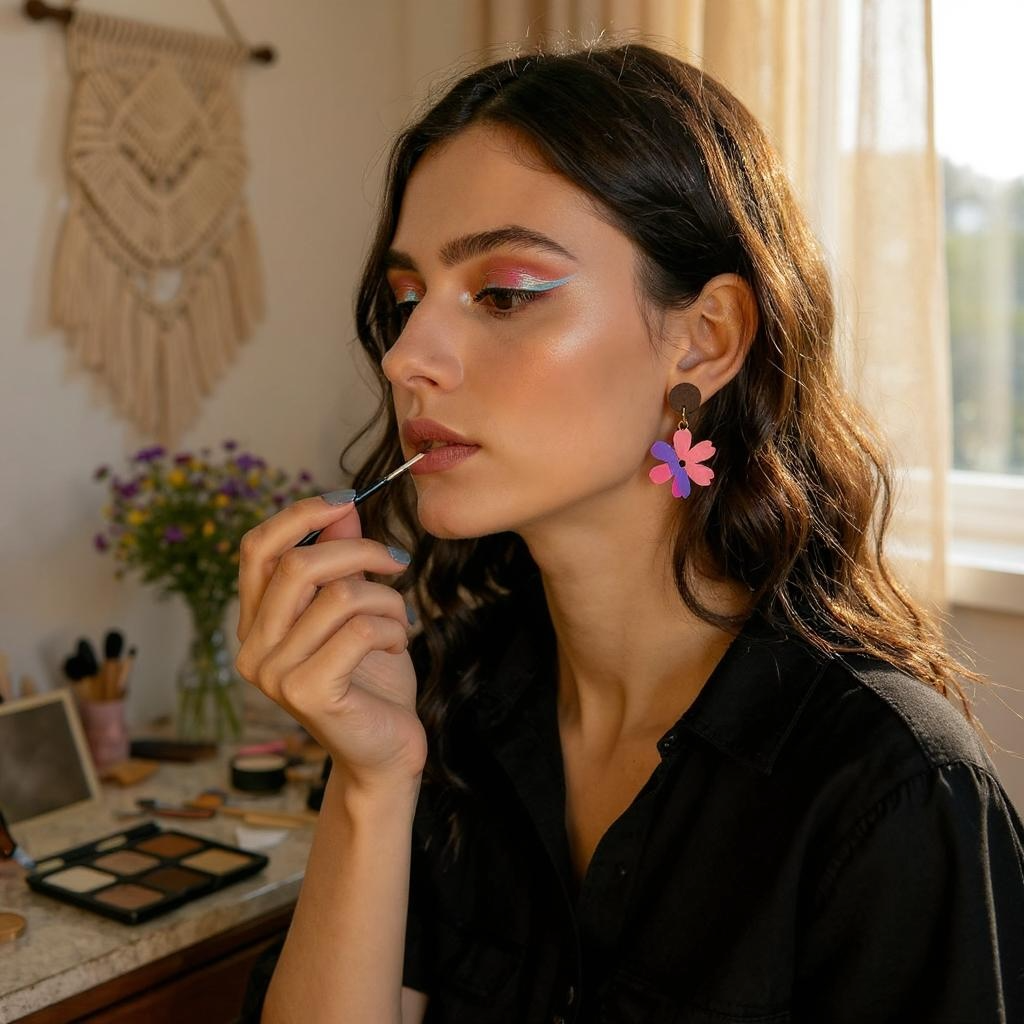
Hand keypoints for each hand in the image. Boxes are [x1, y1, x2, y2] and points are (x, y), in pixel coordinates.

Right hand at [235, 495, 426, 789]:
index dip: (300, 515)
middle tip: (397, 561)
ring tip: (400, 620)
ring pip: (339, 596)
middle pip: (297, 564)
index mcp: (256, 623)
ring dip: (387, 599)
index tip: (347, 501)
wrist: (387, 751)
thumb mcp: (358, 608)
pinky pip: (359, 630)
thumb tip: (342, 506)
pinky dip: (392, 627)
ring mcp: (274, 674)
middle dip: (360, 551)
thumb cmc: (372, 680)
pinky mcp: (307, 692)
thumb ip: (343, 560)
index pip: (257, 548)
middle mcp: (252, 648)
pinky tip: (398, 644)